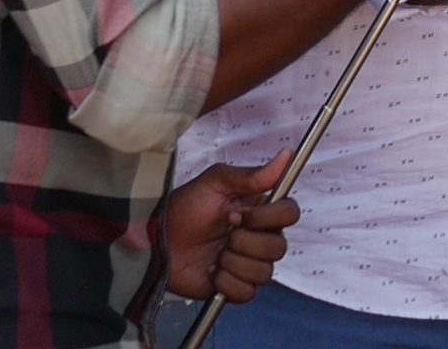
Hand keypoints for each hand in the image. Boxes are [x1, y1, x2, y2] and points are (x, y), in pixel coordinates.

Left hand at [166, 149, 299, 302]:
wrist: (158, 241)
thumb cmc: (185, 208)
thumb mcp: (215, 182)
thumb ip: (252, 175)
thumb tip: (286, 154)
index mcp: (261, 212)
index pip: (289, 214)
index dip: (266, 218)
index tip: (236, 214)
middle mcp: (261, 238)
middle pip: (278, 247)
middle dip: (243, 242)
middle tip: (223, 234)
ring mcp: (250, 264)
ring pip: (263, 272)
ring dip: (232, 262)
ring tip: (214, 254)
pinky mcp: (236, 287)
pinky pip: (247, 292)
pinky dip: (226, 283)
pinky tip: (212, 271)